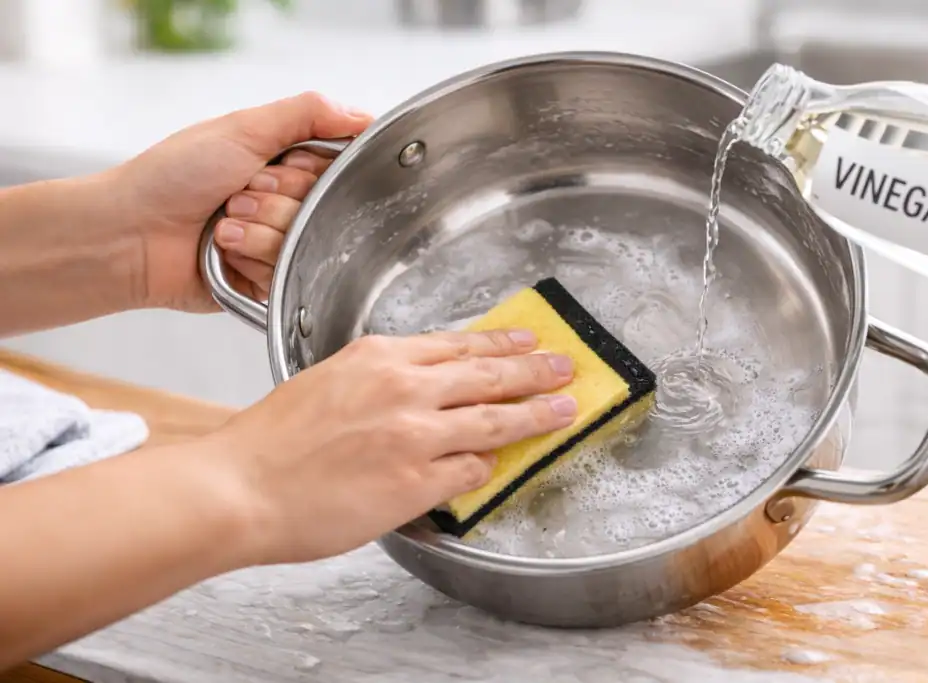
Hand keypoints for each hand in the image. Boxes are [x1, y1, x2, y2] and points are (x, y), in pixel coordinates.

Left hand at [111, 92, 372, 311]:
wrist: (131, 234)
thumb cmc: (173, 176)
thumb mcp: (243, 128)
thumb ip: (308, 114)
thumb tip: (364, 117)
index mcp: (284, 165)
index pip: (335, 170)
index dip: (308, 172)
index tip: (278, 166)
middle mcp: (285, 204)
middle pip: (323, 209)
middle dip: (277, 200)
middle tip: (238, 194)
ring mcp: (277, 245)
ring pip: (307, 244)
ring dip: (260, 232)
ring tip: (223, 226)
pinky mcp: (269, 282)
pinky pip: (289, 274)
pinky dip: (253, 260)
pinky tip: (224, 253)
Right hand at [206, 329, 577, 564]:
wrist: (239, 486)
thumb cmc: (270, 440)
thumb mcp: (326, 381)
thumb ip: (378, 380)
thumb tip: (421, 390)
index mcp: (379, 356)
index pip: (457, 343)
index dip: (500, 341)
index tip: (526, 339)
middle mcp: (404, 388)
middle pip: (488, 373)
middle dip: (534, 369)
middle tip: (565, 366)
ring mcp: (415, 435)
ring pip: (494, 419)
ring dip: (535, 414)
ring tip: (563, 409)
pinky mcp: (416, 482)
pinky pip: (470, 469)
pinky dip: (488, 464)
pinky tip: (501, 462)